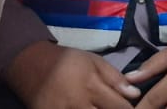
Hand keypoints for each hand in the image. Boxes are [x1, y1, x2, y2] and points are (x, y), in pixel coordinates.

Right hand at [3, 41, 139, 108]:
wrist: (30, 63)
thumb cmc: (67, 61)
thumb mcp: (94, 61)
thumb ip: (115, 78)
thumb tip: (135, 94)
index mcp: (91, 86)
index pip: (119, 107)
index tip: (134, 108)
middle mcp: (77, 103)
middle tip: (112, 107)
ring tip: (95, 107)